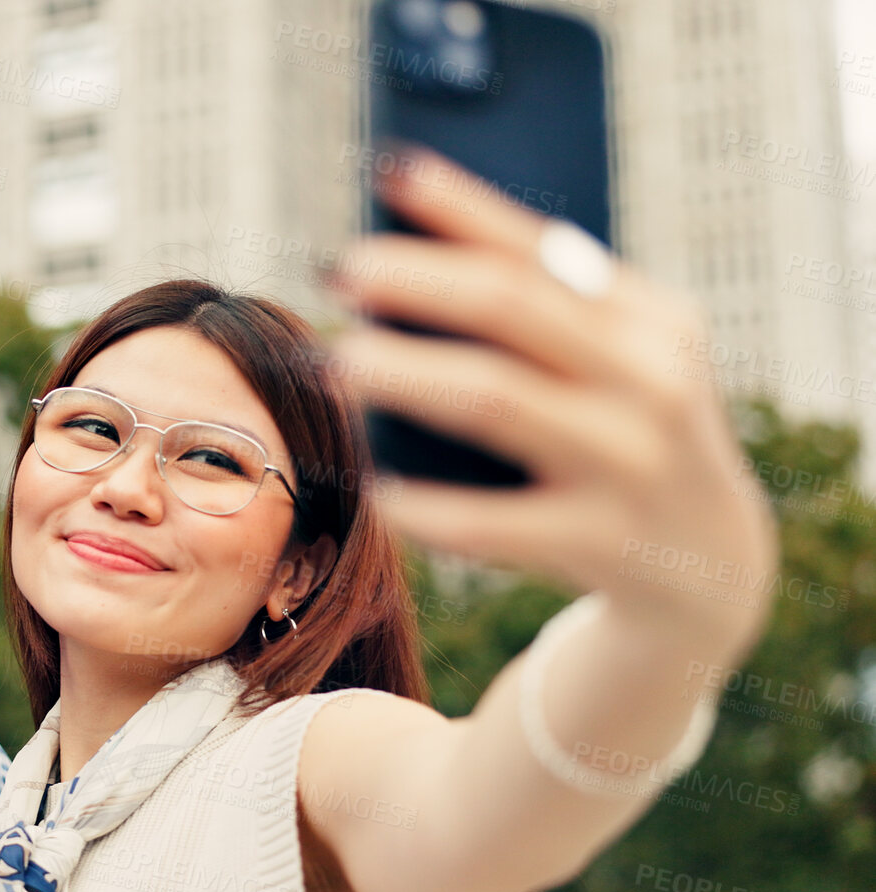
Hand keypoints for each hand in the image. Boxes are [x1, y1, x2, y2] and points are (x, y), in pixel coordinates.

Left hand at [327, 149, 777, 649]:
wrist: (710, 564)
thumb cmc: (626, 434)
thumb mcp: (618, 361)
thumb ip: (545, 306)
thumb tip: (411, 240)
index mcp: (651, 320)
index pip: (542, 248)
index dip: (460, 206)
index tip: (389, 170)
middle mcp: (650, 381)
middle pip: (509, 306)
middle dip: (416, 281)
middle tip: (342, 271)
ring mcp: (629, 463)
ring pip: (493, 399)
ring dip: (402, 373)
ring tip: (336, 360)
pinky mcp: (600, 542)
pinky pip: (487, 520)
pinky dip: (421, 501)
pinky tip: (375, 484)